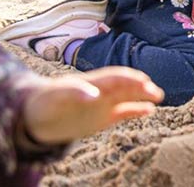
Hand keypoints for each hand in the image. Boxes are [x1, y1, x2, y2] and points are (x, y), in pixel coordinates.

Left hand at [21, 67, 162, 144]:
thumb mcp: (56, 97)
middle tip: (154, 90)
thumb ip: (75, 93)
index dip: (127, 78)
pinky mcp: (103, 117)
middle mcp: (101, 91)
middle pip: (124, 85)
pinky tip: (150, 110)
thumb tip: (95, 95)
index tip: (141, 82)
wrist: (35, 117)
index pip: (113, 77)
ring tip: (158, 96)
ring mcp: (103, 103)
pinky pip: (124, 112)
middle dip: (139, 86)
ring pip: (127, 96)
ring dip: (142, 95)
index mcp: (91, 82)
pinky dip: (137, 110)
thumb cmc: (44, 102)